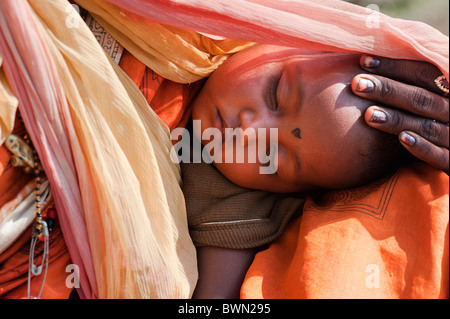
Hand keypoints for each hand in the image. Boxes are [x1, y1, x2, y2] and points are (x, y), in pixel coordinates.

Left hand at [351, 55, 448, 173]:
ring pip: (427, 126)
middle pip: (421, 99)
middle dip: (388, 90)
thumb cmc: (436, 124)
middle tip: (357, 84)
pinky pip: (440, 156)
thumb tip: (366, 64)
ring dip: (397, 119)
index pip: (425, 73)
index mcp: (449, 93)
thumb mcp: (430, 101)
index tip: (363, 61)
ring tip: (368, 114)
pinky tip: (401, 139)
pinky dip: (422, 147)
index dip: (394, 67)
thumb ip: (410, 88)